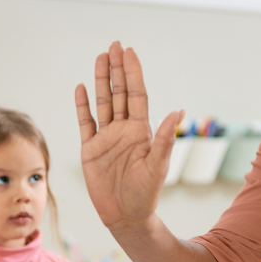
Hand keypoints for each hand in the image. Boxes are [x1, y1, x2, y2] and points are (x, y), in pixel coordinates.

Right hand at [75, 42, 183, 234]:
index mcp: (142, 131)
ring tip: (100, 57)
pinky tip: (81, 87)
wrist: (125, 216)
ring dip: (101, 80)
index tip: (130, 52)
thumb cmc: (146, 193)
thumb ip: (165, 138)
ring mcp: (106, 137)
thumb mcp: (158, 165)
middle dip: (117, 69)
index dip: (133, 74)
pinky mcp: (90, 148)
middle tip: (114, 45)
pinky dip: (83, 105)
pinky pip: (85, 122)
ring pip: (102, 102)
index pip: (137, 95)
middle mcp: (124, 130)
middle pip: (119, 93)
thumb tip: (178, 111)